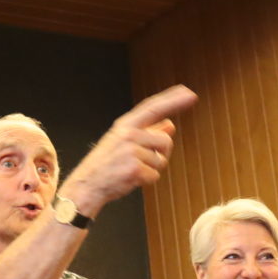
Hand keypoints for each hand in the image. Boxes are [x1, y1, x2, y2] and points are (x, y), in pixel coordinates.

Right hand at [60, 84, 196, 216]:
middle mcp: (129, 135)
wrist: (87, 185)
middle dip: (161, 153)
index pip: (153, 108)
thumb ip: (148, 131)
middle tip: (142, 160)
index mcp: (125, 125)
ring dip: (152, 168)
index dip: (173, 100)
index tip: (190, 94)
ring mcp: (132, 152)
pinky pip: (155, 175)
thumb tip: (170, 125)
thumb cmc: (106, 163)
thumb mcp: (123, 141)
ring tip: (132, 169)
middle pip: (165, 141)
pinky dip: (146, 180)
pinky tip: (131, 178)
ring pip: (161, 161)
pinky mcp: (135, 170)